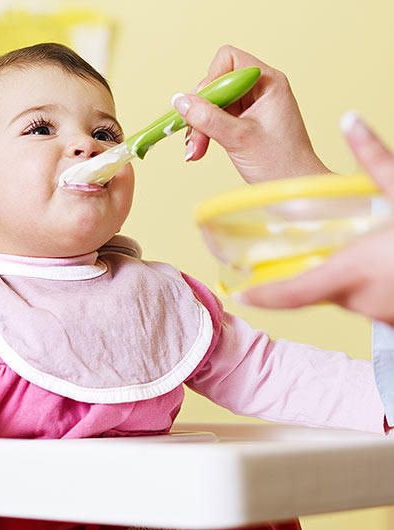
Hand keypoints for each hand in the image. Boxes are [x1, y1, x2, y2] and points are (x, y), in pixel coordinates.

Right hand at [172, 44, 329, 182]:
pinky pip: (217, 119)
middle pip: (216, 85)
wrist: (295, 189)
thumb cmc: (279, 164)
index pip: (228, 61)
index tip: (201, 109)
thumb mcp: (238, 138)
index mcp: (268, 82)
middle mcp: (260, 90)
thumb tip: (180, 100)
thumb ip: (208, 118)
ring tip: (195, 151)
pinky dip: (206, 133)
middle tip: (194, 140)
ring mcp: (253, 107)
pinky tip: (199, 150)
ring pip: (213, 104)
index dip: (210, 82)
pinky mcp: (245, 123)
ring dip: (200, 126)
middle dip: (200, 112)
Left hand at [241, 113, 393, 324]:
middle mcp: (359, 299)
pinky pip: (361, 300)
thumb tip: (350, 121)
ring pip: (339, 294)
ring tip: (360, 250)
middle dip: (308, 270)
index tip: (241, 296)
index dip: (263, 297)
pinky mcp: (390, 318)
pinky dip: (360, 284)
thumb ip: (376, 159)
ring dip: (338, 274)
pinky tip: (379, 263)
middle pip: (314, 288)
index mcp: (352, 269)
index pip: (292, 293)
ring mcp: (376, 313)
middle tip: (319, 247)